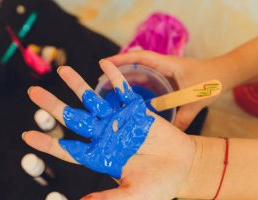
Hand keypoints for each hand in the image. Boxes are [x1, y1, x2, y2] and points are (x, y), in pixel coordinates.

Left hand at [23, 59, 195, 199]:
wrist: (184, 168)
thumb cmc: (158, 184)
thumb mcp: (131, 194)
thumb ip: (107, 199)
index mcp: (100, 156)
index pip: (68, 149)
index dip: (48, 143)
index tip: (27, 135)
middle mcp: (105, 136)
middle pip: (73, 118)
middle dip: (54, 105)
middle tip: (33, 92)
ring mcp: (119, 121)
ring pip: (93, 100)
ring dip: (78, 85)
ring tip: (62, 70)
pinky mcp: (136, 110)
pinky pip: (123, 91)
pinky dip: (114, 78)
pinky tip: (103, 64)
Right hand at [107, 51, 227, 130]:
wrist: (224, 74)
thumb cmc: (212, 82)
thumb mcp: (196, 101)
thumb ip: (184, 118)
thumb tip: (169, 136)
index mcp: (168, 64)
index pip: (141, 57)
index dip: (121, 59)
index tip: (104, 63)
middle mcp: (163, 65)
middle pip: (135, 63)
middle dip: (117, 68)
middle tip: (101, 80)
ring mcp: (163, 71)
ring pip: (140, 71)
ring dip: (125, 76)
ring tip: (110, 88)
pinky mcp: (166, 77)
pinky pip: (147, 78)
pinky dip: (135, 83)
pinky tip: (129, 95)